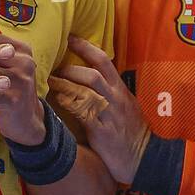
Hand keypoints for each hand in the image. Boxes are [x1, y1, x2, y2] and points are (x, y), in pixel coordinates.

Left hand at [51, 34, 151, 184]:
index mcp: (120, 90)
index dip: (86, 47)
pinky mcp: (102, 131)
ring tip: (49, 81)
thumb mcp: (125, 107)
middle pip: (92, 74)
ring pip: (86, 91)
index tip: (70, 37)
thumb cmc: (132, 133)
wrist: (145, 157)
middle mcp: (115, 98)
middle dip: (70, 68)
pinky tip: (57, 101)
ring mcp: (109, 114)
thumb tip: (88, 81)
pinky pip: (83, 113)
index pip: (104, 61)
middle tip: (53, 66)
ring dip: (65, 84)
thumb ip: (109, 93)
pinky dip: (68, 104)